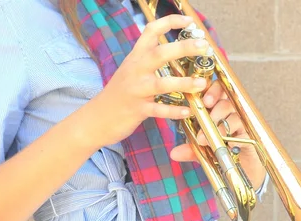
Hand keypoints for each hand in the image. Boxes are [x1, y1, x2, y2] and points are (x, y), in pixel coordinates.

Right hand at [87, 15, 211, 146]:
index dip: (170, 22)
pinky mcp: (137, 110)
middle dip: (183, 47)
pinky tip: (187, 111)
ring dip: (184, 83)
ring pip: (162, 84)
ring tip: (202, 83)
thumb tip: (167, 51)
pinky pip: (159, 110)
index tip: (190, 22)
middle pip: (160, 53)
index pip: (151, 31)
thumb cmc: (118, 95)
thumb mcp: (130, 71)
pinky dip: (174, 111)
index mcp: (135, 57)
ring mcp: (136, 90)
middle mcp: (135, 70)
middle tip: (203, 46)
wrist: (97, 118)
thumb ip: (146, 60)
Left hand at [170, 81, 266, 190]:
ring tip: (206, 134)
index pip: (214, 93)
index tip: (200, 95)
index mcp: (218, 112)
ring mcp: (241, 123)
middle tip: (206, 105)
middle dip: (214, 98)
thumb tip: (174, 153)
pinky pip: (240, 128)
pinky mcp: (249, 134)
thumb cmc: (224, 157)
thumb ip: (191, 151)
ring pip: (231, 112)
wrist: (244, 172)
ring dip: (218, 120)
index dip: (209, 89)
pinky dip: (230, 134)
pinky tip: (223, 142)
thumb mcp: (204, 154)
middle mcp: (231, 114)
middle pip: (224, 97)